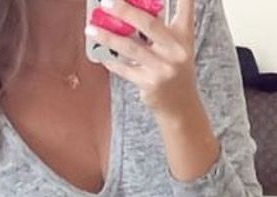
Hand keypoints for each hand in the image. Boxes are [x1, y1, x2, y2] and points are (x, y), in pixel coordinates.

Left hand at [85, 0, 197, 118]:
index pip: (185, 5)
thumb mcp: (176, 45)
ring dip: (108, 37)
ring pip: (131, 48)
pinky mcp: (150, 84)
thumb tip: (128, 10)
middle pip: (149, 24)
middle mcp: (176, 50)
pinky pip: (125, 69)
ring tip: (90, 28)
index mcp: (184, 35)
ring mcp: (163, 68)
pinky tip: (100, 53)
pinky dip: (111, 60)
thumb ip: (160, 26)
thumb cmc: (174, 69)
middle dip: (126, 11)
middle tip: (107, 1)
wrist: (181, 106)